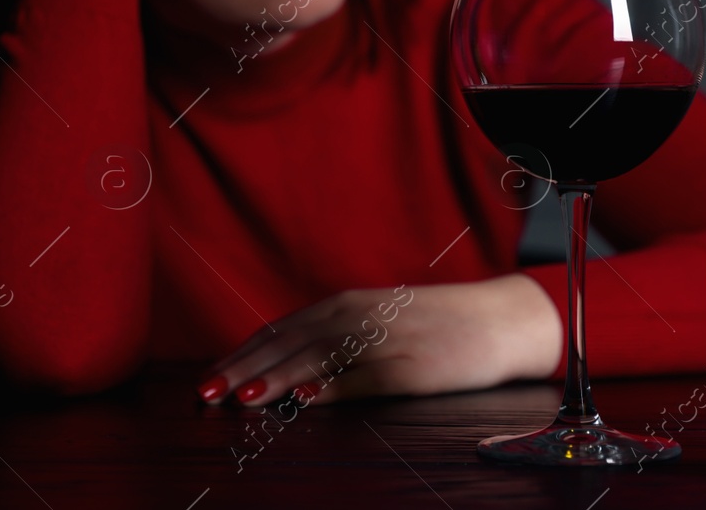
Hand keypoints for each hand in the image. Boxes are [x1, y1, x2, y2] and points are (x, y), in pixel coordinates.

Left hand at [194, 274, 561, 407]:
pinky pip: (363, 378)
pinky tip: (306, 400)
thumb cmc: (434, 325)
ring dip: (277, 378)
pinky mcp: (410, 366)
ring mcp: (383, 340)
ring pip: (318, 359)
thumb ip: (334, 342)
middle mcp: (357, 316)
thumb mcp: (377, 324)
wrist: (499, 320)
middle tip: (206, 394)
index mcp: (345, 305)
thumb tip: (288, 371)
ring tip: (243, 399)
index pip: (279, 331)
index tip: (208, 378)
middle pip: (288, 344)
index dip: (240, 355)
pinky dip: (332, 387)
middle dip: (244, 370)